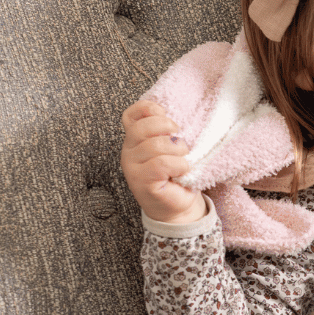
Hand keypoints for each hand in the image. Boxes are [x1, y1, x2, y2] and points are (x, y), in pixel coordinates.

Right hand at [120, 100, 206, 223]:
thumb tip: (181, 119)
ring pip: (154, 145)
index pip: (131, 115)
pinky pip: (160, 164)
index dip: (148, 108)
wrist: (177, 205)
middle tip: (181, 141)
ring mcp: (132, 167)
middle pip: (142, 127)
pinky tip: (182, 171)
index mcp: (135, 139)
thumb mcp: (173, 149)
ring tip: (184, 160)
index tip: (166, 114)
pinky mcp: (140, 181)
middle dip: (167, 127)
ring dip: (178, 151)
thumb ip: (169, 132)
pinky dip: (178, 165)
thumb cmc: (177, 175)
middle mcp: (129, 150)